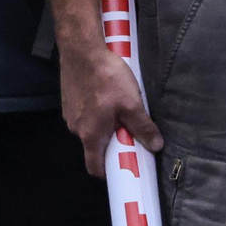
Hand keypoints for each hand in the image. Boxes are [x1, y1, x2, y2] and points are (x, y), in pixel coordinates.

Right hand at [61, 42, 160, 175]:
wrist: (83, 53)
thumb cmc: (108, 79)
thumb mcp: (132, 104)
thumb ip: (142, 126)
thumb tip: (155, 146)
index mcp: (90, 135)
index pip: (94, 166)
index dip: (107, 172)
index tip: (124, 168)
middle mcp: (76, 129)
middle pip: (95, 145)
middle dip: (113, 141)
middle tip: (131, 130)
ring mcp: (70, 115)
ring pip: (91, 127)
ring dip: (106, 123)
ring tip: (121, 107)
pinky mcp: (69, 102)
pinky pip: (86, 113)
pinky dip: (97, 111)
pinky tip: (108, 95)